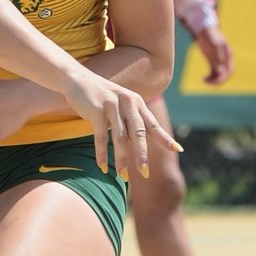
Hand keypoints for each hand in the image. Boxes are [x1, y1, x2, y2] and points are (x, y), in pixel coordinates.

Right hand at [60, 68, 180, 180]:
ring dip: (121, 158)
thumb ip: (130, 120)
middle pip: (138, 133)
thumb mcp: (120, 104)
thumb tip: (139, 144)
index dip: (164, 137)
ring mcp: (112, 106)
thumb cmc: (100, 96)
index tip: (177, 149)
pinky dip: (102, 153)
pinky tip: (102, 166)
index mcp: (136, 102)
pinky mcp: (96, 110)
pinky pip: (100, 136)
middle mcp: (127, 102)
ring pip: (120, 137)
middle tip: (145, 172)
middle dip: (142, 154)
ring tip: (123, 176)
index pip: (152, 124)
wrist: (77, 78)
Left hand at [195, 25, 232, 85]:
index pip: (230, 70)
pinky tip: (203, 79)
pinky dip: (210, 78)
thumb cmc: (210, 36)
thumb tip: (220, 71)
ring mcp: (219, 61)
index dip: (224, 77)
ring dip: (213, 80)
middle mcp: (225, 60)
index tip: (215, 81)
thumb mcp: (213, 46)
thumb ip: (217, 58)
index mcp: (229, 55)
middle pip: (225, 75)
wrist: (204, 30)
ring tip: (204, 81)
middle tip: (208, 83)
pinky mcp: (212, 62)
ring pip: (219, 75)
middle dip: (218, 81)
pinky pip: (213, 73)